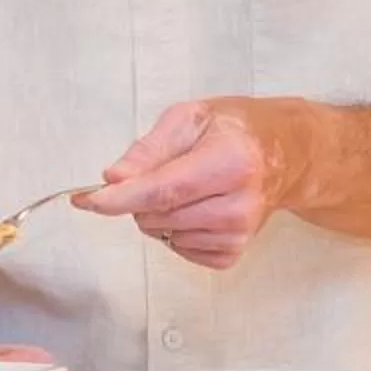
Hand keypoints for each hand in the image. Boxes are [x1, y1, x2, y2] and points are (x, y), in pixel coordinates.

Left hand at [76, 98, 308, 268]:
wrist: (284, 154)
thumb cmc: (235, 129)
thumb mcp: (190, 118)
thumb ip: (148, 149)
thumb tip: (114, 179)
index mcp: (231, 162)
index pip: (163, 191)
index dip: (118, 199)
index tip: (86, 200)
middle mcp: (239, 204)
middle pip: (156, 215)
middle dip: (139, 198)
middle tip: (162, 170)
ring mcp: (238, 234)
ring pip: (162, 234)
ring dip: (158, 214)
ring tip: (188, 186)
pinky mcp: (233, 253)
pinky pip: (178, 249)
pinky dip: (174, 230)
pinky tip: (197, 207)